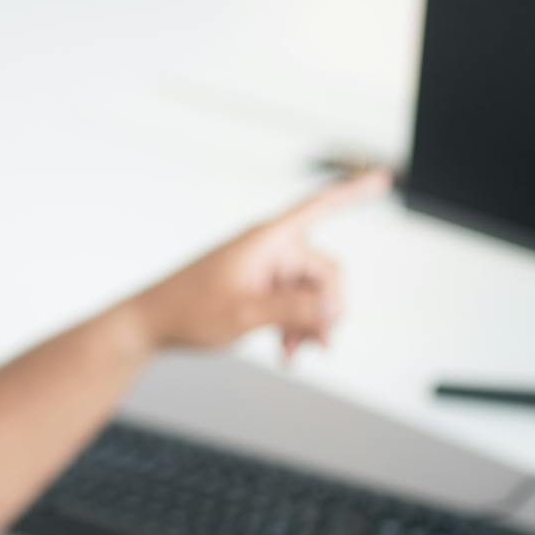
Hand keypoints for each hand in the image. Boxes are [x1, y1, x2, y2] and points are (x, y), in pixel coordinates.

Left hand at [126, 169, 392, 363]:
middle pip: (325, 272)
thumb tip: (334, 308)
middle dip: (326, 309)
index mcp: (267, 240)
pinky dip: (294, 325)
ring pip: (310, 293)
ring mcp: (264, 269)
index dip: (353, 193)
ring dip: (309, 323)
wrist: (150, 324)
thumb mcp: (245, 314)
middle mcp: (270, 249)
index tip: (383, 180)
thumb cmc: (188, 311)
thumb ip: (294, 309)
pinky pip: (292, 303)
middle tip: (319, 346)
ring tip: (294, 353)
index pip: (319, 206)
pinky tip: (287, 350)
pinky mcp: (258, 287)